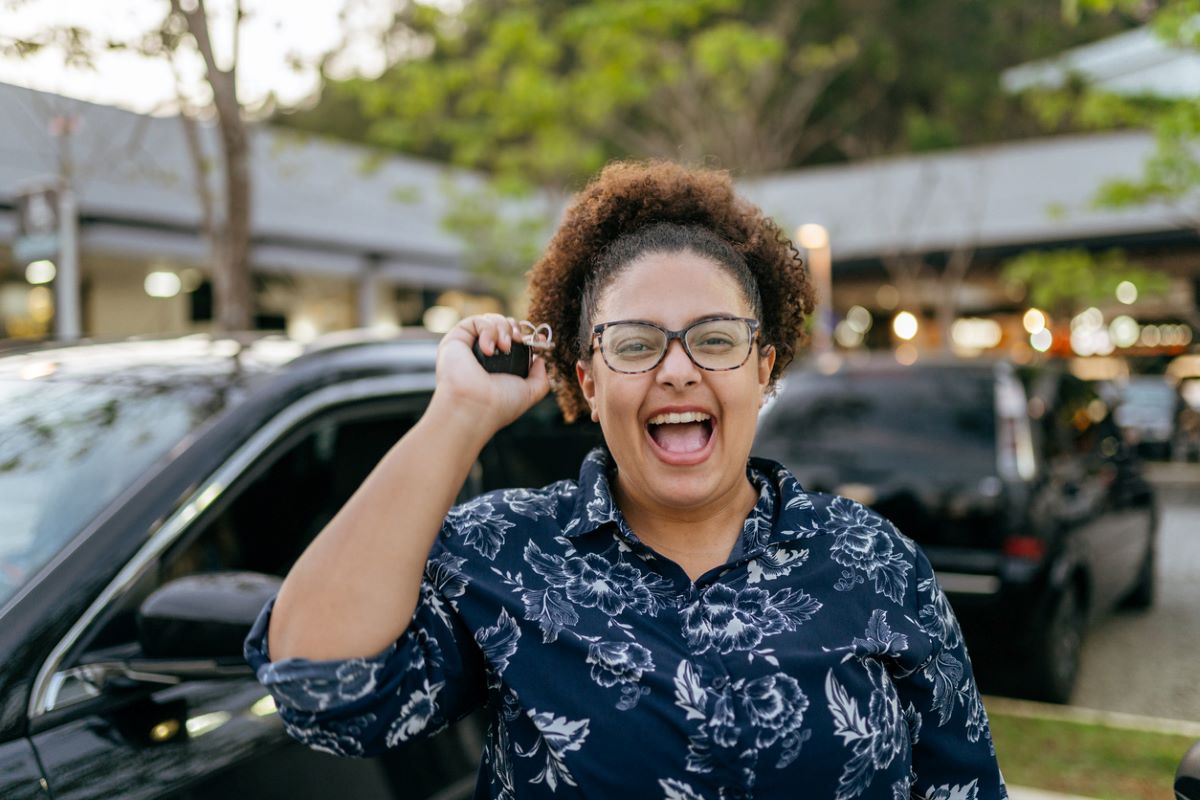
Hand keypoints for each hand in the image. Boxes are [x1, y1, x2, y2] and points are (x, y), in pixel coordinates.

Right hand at [431, 313, 550, 435]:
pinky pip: (477, 321)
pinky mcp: (457, 338)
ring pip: (492, 320)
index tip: (540, 339)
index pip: (514, 340)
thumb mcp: (530, 393)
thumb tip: (541, 359)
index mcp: (499, 365)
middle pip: (504, 325)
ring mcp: (470, 345)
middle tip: (518, 341)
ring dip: (503, 329)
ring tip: (504, 348)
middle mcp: (484, 354)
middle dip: (515, 329)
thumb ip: (541, 378)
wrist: (475, 405)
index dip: (527, 335)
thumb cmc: (500, 404)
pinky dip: (488, 330)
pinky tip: (488, 349)